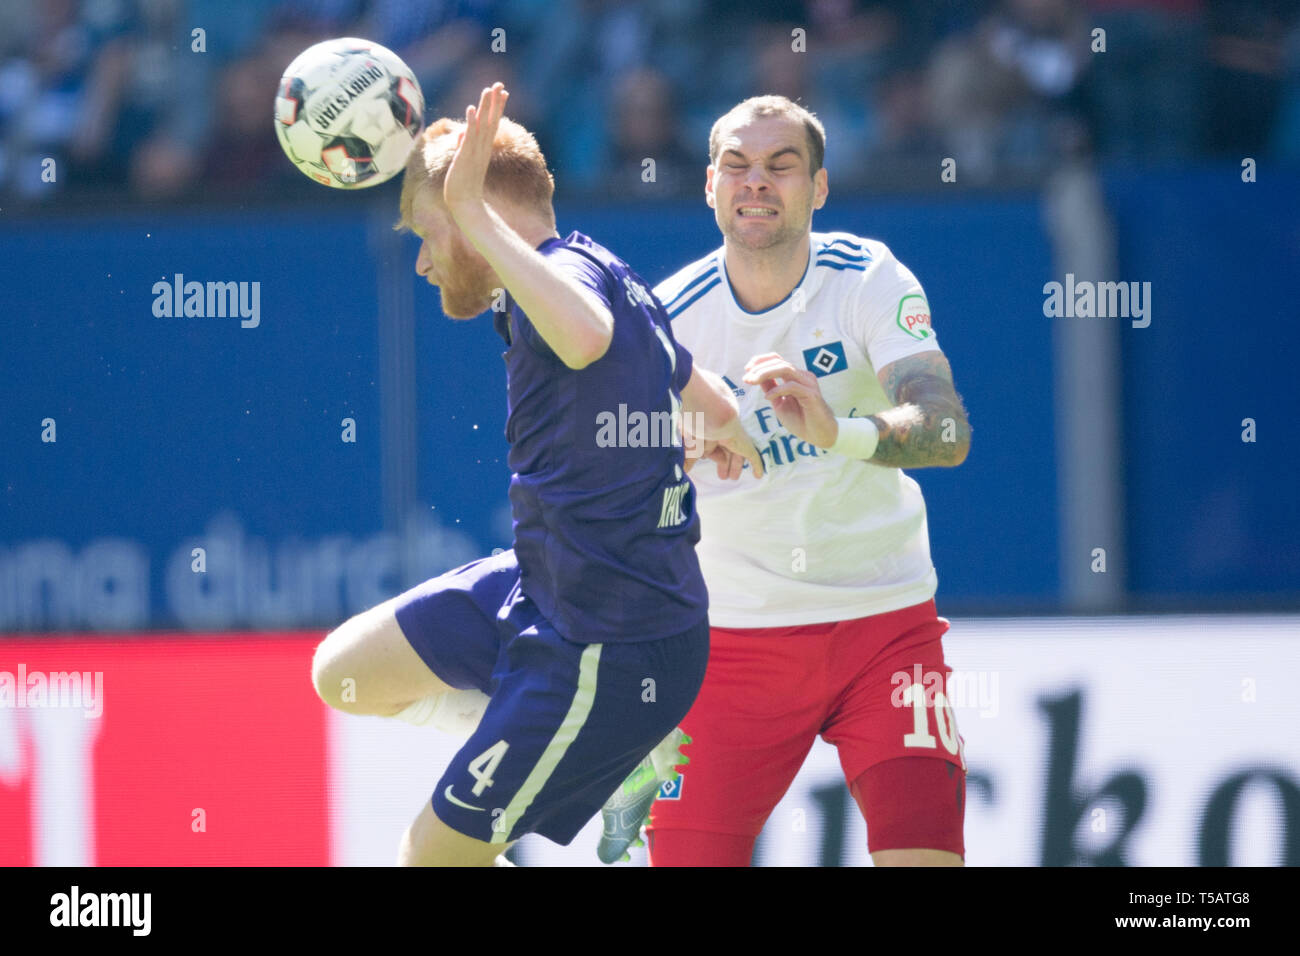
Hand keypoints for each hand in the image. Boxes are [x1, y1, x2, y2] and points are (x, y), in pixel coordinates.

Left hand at [443, 82, 507, 217]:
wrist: (464, 204)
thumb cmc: (463, 186)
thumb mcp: (463, 162)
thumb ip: (463, 146)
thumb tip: (461, 136)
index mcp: (483, 148)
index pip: (492, 123)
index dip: (497, 107)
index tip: (503, 91)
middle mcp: (482, 148)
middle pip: (491, 120)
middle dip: (495, 102)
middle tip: (500, 84)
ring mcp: (475, 152)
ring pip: (482, 125)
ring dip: (485, 107)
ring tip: (488, 89)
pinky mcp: (465, 156)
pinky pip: (470, 136)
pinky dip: (471, 122)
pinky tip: (471, 109)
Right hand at [685, 426, 763, 479]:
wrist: (712, 415)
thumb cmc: (697, 427)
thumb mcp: (690, 445)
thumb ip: (689, 458)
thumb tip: (684, 470)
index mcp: (709, 431)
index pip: (710, 446)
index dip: (709, 456)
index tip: (704, 462)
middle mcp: (723, 433)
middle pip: (725, 451)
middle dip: (724, 463)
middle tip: (723, 476)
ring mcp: (736, 438)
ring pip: (737, 454)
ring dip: (735, 466)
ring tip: (733, 478)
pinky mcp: (745, 444)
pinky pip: (753, 457)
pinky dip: (756, 466)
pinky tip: (758, 475)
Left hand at [742, 353, 838, 447]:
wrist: (818, 435)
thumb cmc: (800, 420)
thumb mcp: (779, 403)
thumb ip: (770, 389)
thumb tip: (756, 377)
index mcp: (795, 376)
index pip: (777, 359)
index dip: (761, 360)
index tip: (747, 369)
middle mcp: (802, 376)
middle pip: (779, 362)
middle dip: (759, 368)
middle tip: (746, 378)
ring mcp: (808, 383)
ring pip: (785, 369)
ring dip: (765, 373)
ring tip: (752, 382)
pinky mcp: (812, 394)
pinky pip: (792, 386)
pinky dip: (777, 390)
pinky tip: (768, 398)